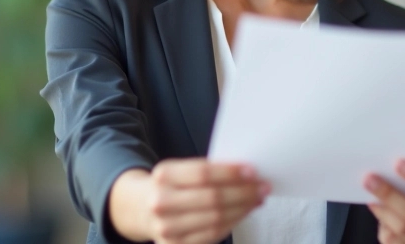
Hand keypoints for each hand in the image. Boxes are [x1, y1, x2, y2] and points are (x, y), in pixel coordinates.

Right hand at [126, 158, 269, 243]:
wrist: (142, 209)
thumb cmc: (170, 186)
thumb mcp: (179, 170)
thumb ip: (207, 170)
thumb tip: (245, 172)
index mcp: (163, 175)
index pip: (203, 173)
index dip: (230, 173)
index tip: (252, 170)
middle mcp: (161, 202)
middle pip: (212, 198)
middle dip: (243, 192)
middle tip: (263, 186)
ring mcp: (167, 228)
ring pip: (216, 218)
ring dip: (243, 208)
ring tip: (257, 198)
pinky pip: (213, 234)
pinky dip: (233, 222)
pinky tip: (244, 212)